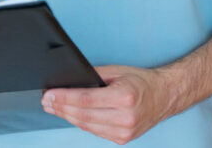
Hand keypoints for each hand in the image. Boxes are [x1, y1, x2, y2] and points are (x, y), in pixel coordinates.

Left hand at [42, 65, 173, 144]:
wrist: (165, 97)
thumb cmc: (142, 82)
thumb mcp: (118, 71)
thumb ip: (94, 75)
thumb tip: (70, 80)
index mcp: (125, 97)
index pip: (85, 99)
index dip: (64, 97)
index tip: (50, 94)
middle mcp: (125, 117)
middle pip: (83, 115)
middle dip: (60, 108)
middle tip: (46, 101)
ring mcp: (124, 132)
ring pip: (86, 126)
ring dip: (67, 116)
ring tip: (53, 108)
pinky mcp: (122, 139)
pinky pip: (95, 131)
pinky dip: (80, 123)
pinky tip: (70, 115)